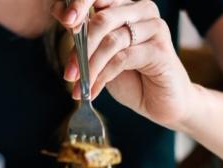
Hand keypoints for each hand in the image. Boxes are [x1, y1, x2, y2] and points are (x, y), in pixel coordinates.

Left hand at [52, 0, 197, 129]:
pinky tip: (93, 91)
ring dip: (90, 67)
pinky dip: (103, 77)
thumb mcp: (102, 54)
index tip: (64, 20)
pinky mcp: (160, 49)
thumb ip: (86, 35)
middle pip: (102, 19)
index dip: (80, 4)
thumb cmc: (132, 77)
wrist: (161, 103)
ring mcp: (154, 28)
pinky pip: (122, 59)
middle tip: (68, 73)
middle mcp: (142, 10)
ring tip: (78, 87)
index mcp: (126, 6)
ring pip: (111, 41)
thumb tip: (61, 14)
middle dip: (80, 49)